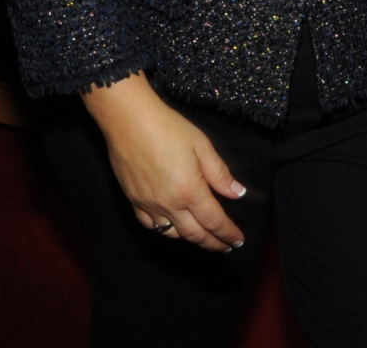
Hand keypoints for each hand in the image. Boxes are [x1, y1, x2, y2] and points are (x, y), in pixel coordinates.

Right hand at [83, 75, 246, 251]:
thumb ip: (220, 174)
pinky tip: (170, 227)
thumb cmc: (167, 127)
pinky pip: (150, 225)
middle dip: (213, 243)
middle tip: (225, 247)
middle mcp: (170, 204)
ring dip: (190, 239)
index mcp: (190, 191)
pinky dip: (164, 230)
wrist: (128, 119)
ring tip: (201, 237)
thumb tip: (238, 193)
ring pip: (172, 234)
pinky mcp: (133, 199)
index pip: (214, 221)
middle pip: (195, 234)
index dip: (228, 234)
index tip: (238, 241)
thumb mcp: (201, 146)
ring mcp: (149, 204)